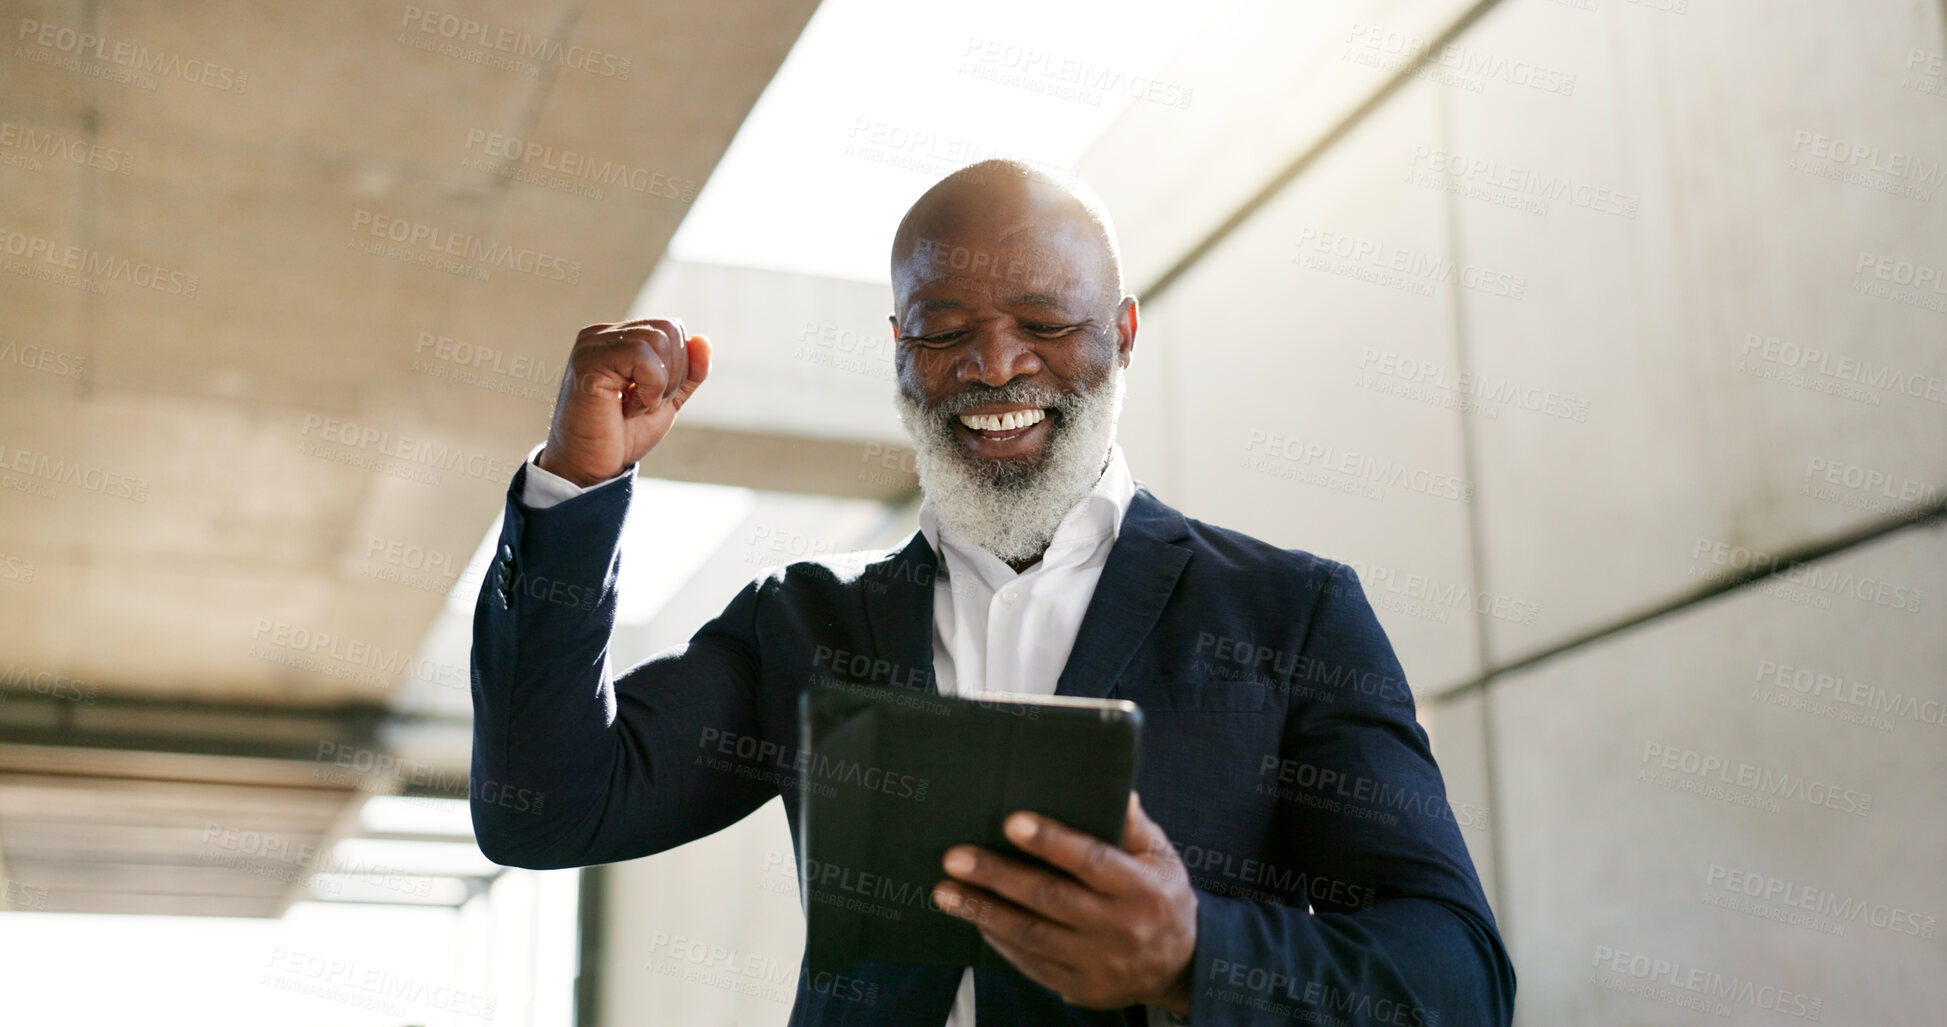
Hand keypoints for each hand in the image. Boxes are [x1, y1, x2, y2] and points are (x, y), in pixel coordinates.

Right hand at [536, 318, 711, 486]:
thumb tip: (703, 340)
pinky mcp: (588, 359)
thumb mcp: (668, 399)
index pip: (672, 329)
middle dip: (673, 375)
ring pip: (658, 340)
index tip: (653, 397)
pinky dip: (649, 388)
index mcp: (621, 338)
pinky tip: (627, 407)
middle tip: (644, 404)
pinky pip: (642, 356)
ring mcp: (593, 343)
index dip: (680, 367)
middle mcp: (604, 334)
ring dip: (660, 385)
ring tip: (634, 406)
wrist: (591, 466)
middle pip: (669, 330)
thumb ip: (689, 372)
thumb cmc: (623, 434)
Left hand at [933, 792, 1197, 1014]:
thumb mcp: (1162, 856)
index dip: (1051, 841)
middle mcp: (1119, 928)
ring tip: (946, 892)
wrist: (1180, 966)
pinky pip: (1030, 962)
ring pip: (1031, 935)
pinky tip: (975, 918)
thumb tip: (1116, 791)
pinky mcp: (1079, 987)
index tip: (1012, 822)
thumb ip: (1134, 826)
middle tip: (955, 857)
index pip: (1091, 861)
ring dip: (983, 912)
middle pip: (1049, 898)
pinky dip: (999, 940)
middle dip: (997, 876)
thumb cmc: (1161, 896)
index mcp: (1141, 889)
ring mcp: (1097, 964)